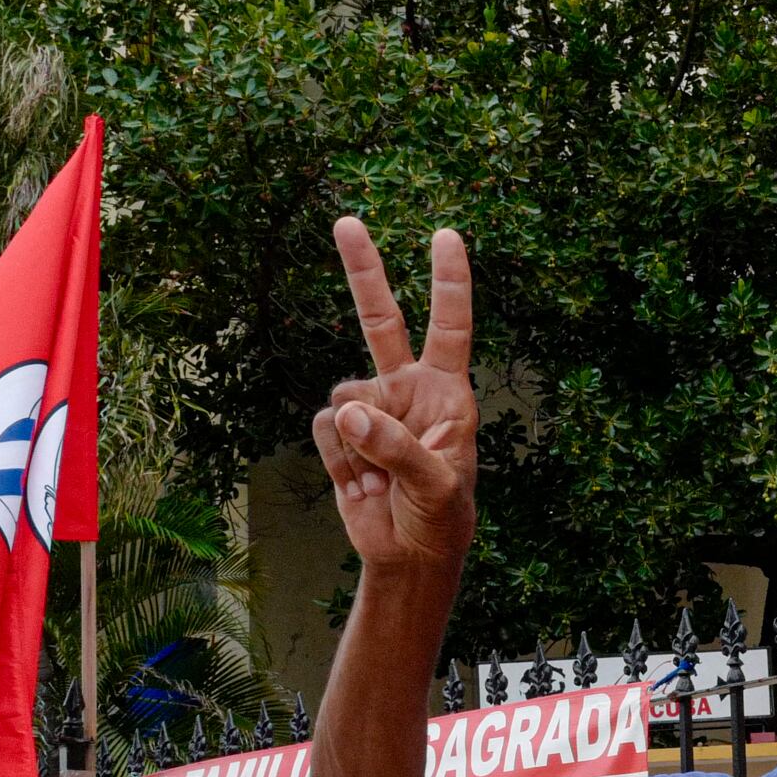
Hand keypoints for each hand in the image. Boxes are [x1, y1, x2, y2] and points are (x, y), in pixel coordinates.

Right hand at [312, 218, 478, 573]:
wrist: (409, 555)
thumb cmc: (441, 516)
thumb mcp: (436, 483)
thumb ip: (395, 445)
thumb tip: (345, 411)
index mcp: (447, 393)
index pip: (450, 327)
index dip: (448, 282)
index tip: (445, 235)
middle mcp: (407, 390)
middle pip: (381, 322)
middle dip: (364, 271)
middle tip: (347, 221)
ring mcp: (371, 411)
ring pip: (344, 397)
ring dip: (359, 442)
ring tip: (383, 477)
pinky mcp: (341, 435)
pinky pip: (326, 429)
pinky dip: (339, 458)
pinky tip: (361, 483)